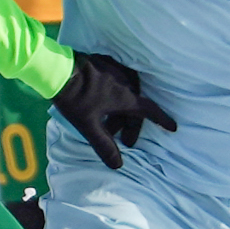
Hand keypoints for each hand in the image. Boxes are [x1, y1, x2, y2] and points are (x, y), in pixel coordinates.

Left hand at [50, 51, 175, 170]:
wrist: (57, 68)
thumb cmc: (75, 98)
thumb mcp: (88, 126)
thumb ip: (104, 145)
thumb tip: (118, 165)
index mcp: (126, 96)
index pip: (149, 110)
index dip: (162, 120)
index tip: (172, 128)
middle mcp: (126, 81)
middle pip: (135, 105)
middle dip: (130, 125)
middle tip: (124, 141)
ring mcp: (115, 69)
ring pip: (125, 94)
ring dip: (120, 112)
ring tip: (108, 125)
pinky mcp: (104, 62)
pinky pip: (116, 83)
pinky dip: (114, 97)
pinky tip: (102, 104)